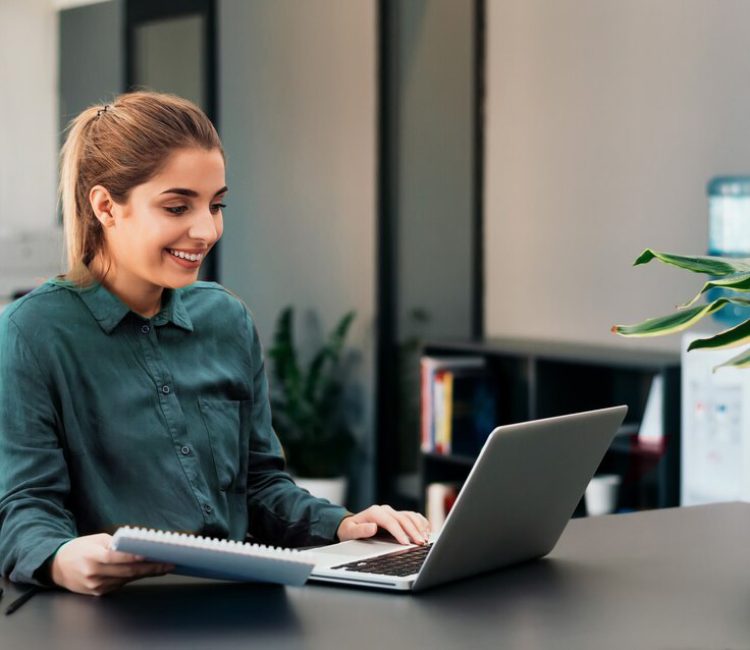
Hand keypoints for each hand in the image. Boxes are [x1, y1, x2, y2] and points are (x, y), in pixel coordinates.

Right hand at [50, 533, 173, 595]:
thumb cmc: (80, 549)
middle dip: (150, 567)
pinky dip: (135, 577)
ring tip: (164, 566)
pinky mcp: (98, 593)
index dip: (135, 556)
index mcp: (92, 557)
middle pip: (127, 571)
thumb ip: (116, 543)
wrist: (57, 567)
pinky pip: (121, 584)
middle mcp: (94, 573)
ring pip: (127, 579)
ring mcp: (96, 586)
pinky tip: (148, 572)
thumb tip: (138, 544)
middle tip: (168, 562)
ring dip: (147, 573)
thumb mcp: (96, 539)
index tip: (152, 553)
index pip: (117, 557)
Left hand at [337, 505, 430, 544]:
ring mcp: (393, 512)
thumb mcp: (350, 531)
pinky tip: (427, 531)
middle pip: (403, 519)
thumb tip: (373, 527)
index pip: (391, 522)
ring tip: (425, 539)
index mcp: (375, 512)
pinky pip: (413, 516)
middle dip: (414, 531)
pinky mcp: (398, 516)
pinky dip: (421, 522)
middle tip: (421, 543)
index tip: (406, 543)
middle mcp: (386, 510)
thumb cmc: (350, 530)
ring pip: (410, 516)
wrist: (351, 525)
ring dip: (419, 527)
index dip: (400, 532)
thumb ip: (360, 530)